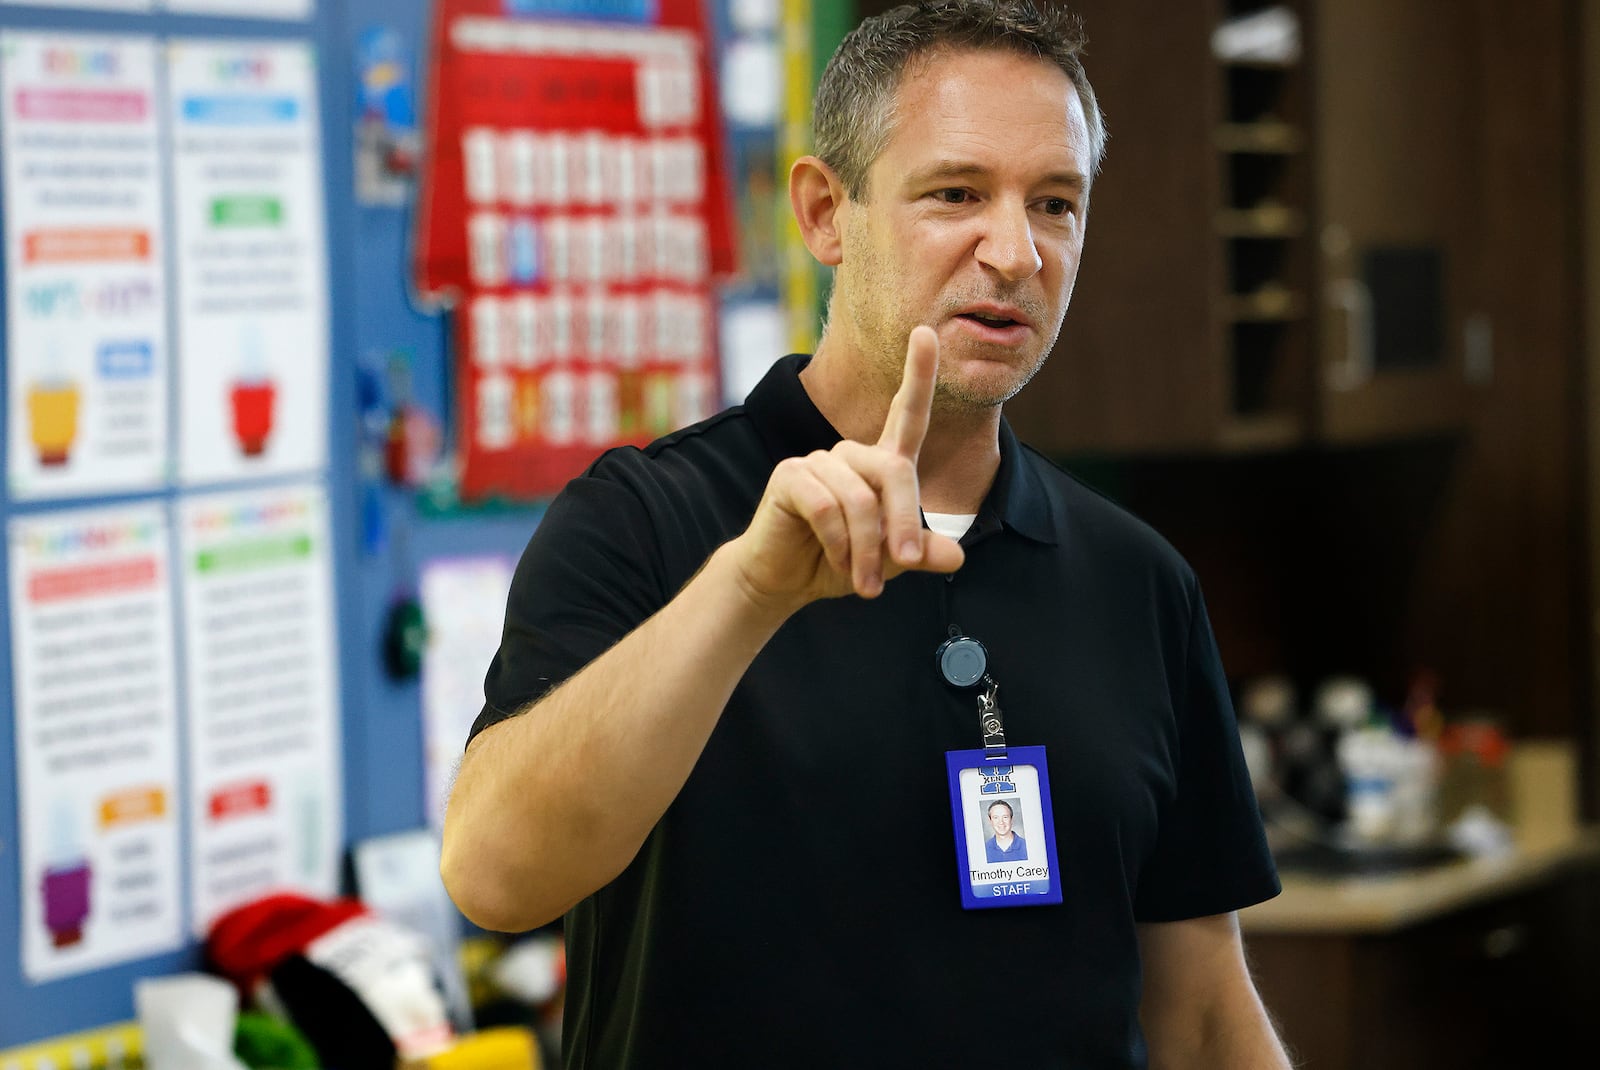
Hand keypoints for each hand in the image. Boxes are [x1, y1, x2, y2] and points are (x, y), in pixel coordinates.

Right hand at [733, 326, 964, 611]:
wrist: (785, 581)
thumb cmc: (837, 562)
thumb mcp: (888, 562)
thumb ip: (921, 552)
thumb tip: (957, 556)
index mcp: (879, 464)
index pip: (906, 414)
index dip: (919, 375)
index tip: (926, 333)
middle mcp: (850, 453)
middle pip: (895, 470)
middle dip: (903, 522)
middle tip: (903, 565)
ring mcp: (817, 460)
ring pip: (860, 499)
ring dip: (867, 548)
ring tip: (864, 582)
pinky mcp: (790, 476)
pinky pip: (827, 508)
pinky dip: (838, 543)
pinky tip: (833, 560)